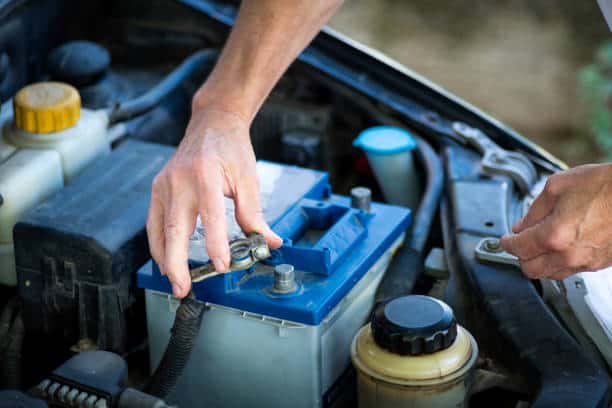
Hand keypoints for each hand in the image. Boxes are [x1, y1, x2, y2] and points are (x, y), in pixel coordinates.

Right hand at [146, 107, 281, 297]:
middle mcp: (179, 180)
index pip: (210, 216)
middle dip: (177, 264)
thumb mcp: (248, 178)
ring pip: (159, 230)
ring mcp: (163, 185)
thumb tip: (270, 242)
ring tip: (175, 282)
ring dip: (165, 259)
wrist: (211, 124)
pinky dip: (159, 244)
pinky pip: (154, 223)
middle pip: (174, 229)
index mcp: (205, 175)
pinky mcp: (157, 189)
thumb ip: (255, 213)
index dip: (215, 244)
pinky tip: (166, 260)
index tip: (221, 266)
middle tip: (184, 288)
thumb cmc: (231, 149)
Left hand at [501, 163, 611, 279]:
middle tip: (520, 243)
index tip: (505, 240)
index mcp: (554, 234)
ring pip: (551, 274)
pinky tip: (561, 247)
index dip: (507, 243)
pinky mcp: (600, 264)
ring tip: (540, 245)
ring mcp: (586, 262)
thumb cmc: (606, 186)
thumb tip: (522, 224)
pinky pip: (571, 271)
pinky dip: (560, 262)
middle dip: (521, 256)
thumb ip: (534, 209)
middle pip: (531, 270)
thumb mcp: (558, 186)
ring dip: (540, 262)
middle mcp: (569, 254)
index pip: (518, 248)